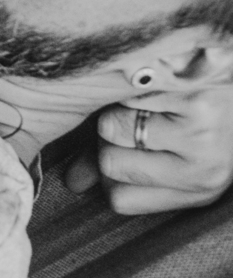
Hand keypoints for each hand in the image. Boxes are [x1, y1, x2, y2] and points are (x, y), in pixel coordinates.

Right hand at [66, 87, 232, 213]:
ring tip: (149, 95)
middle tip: (139, 115)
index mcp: (198, 190)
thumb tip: (73, 182)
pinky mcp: (194, 100)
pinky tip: (155, 78)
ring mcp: (201, 136)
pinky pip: (123, 95)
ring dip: (117, 106)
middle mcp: (203, 171)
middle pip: (109, 163)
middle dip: (111, 135)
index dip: (111, 170)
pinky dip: (129, 83)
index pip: (119, 198)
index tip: (126, 147)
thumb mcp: (171, 149)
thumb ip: (120, 164)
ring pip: (110, 127)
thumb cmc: (202, 110)